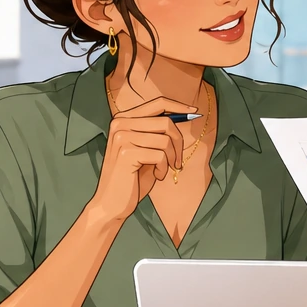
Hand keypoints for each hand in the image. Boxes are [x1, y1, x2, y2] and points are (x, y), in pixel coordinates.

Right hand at [88, 95, 193, 220]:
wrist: (111, 203)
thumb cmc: (132, 177)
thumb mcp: (145, 149)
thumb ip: (157, 131)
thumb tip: (184, 115)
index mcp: (123, 118)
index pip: (157, 103)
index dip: (179, 107)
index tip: (194, 113)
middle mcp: (120, 123)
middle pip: (165, 122)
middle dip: (178, 142)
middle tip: (178, 160)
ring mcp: (122, 137)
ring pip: (165, 139)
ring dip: (172, 158)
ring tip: (165, 169)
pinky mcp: (126, 153)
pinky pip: (160, 155)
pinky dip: (164, 168)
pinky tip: (157, 176)